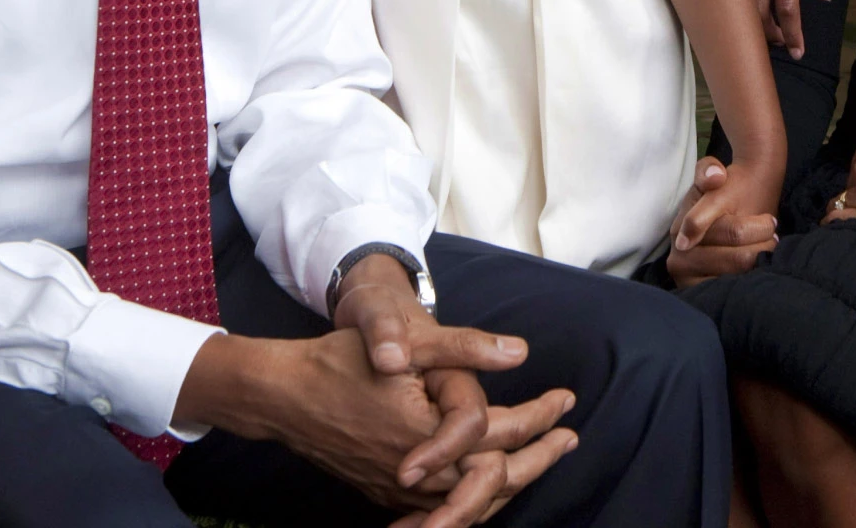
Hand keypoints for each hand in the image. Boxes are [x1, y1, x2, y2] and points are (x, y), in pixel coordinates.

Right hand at [188, 327, 574, 527]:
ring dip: (513, 480)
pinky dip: (476, 500)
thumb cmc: (342, 362)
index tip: (568, 400)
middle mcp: (422, 473)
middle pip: (498, 480)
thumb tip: (521, 351)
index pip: (505, 434)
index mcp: (432, 434)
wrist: (285, 396)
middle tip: (571, 440)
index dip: (542, 417)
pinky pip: (445, 510)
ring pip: (474, 501)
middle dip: (540, 459)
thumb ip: (465, 348)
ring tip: (540, 460)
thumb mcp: (406, 345)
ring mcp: (404, 490)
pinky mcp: (388, 493)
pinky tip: (488, 489)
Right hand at [665, 157, 779, 285]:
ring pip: (739, 277)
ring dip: (758, 264)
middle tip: (771, 238)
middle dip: (761, 246)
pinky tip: (753, 270)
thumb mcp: (711, 173)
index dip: (759, 227)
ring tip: (764, 250)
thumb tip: (715, 177)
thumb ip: (708, 170)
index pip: (733, 232)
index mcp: (681, 231)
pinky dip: (747, 282)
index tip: (769, 221)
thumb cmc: (723, 195)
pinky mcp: (701, 295)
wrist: (725, 219)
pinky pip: (732, 292)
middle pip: (739, 259)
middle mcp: (679, 260)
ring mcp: (689, 282)